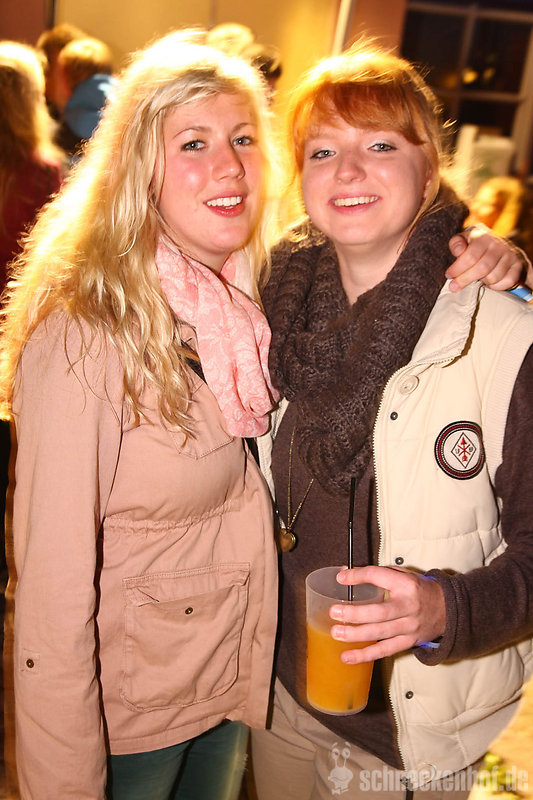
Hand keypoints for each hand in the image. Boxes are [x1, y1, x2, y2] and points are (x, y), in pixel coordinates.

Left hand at [329, 565, 445, 663]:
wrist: (447, 609)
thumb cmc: (418, 590)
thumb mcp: (402, 575)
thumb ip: (376, 574)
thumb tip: (344, 576)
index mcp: (405, 584)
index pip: (379, 576)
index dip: (358, 576)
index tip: (341, 579)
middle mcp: (408, 606)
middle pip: (379, 612)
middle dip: (355, 613)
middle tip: (335, 612)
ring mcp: (409, 626)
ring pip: (380, 633)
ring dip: (356, 635)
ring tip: (336, 633)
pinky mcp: (408, 642)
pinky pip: (385, 650)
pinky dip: (365, 655)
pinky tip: (348, 657)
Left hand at [446, 224, 526, 291]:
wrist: (503, 246)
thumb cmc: (476, 245)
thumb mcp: (465, 239)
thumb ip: (457, 243)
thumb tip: (457, 250)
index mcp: (483, 236)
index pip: (470, 256)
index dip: (458, 268)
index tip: (449, 276)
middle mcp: (498, 244)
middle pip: (481, 269)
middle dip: (465, 280)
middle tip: (454, 286)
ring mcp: (510, 254)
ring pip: (492, 277)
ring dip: (481, 282)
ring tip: (476, 279)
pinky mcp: (517, 265)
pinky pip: (506, 282)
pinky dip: (495, 286)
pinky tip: (489, 282)